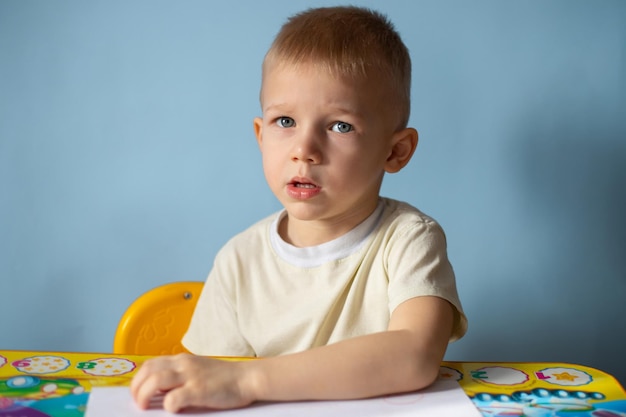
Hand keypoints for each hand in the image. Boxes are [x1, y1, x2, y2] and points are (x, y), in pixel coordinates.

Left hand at [130, 354, 256, 412]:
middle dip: (136, 388)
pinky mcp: (199, 390)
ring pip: (155, 381)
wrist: (247, 378)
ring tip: (145, 407)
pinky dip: (167, 406)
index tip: (137, 393)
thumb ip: (179, 376)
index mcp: (181, 360)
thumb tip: (158, 392)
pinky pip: (173, 398)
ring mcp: (191, 377)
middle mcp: (183, 365)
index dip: (138, 380)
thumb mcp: (198, 370)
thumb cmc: (223, 379)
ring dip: (144, 396)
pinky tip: (172, 410)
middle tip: (138, 403)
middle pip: (148, 371)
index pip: (150, 364)